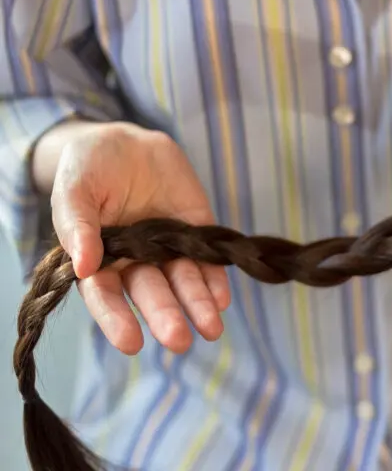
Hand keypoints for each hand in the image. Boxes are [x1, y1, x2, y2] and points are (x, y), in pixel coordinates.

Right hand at [41, 121, 229, 354]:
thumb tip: (82, 265)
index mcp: (100, 260)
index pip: (106, 296)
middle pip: (151, 294)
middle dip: (165, 317)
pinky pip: (208, 260)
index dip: (117, 320)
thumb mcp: (74, 188)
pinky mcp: (197, 232)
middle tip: (178, 340)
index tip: (132, 343)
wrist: (128, 141)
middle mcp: (136, 262)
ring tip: (211, 328)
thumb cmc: (90, 167)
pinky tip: (223, 298)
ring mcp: (169, 249)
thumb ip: (76, 223)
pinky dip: (216, 280)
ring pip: (184, 283)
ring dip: (198, 306)